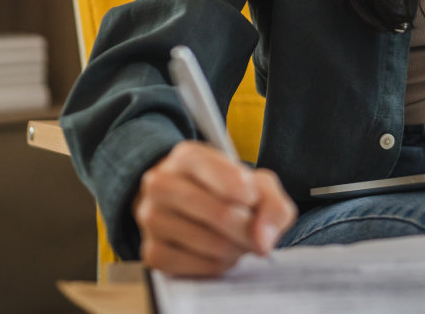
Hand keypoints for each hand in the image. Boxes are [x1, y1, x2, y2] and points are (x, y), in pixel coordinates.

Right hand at [133, 140, 297, 276]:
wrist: (186, 205)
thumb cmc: (226, 191)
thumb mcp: (255, 184)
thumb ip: (272, 206)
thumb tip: (263, 241)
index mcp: (187, 156)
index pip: (225, 176)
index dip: (250, 195)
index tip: (254, 201)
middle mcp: (161, 183)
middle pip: (221, 213)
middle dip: (249, 229)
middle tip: (258, 234)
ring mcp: (151, 218)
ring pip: (212, 243)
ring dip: (236, 249)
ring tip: (237, 240)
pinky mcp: (151, 252)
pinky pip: (197, 267)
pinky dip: (218, 265)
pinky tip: (220, 253)